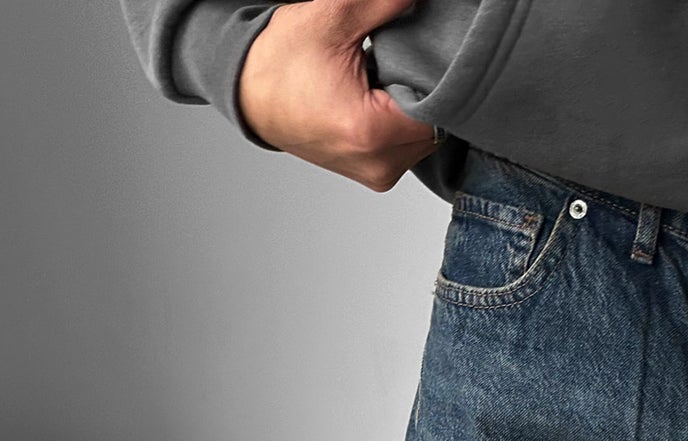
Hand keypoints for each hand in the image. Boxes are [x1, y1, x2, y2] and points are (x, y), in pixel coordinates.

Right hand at [238, 0, 440, 190]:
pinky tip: (379, 97)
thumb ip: (385, 3)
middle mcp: (378, 164)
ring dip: (413, 105)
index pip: (439, 106)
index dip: (436, 75)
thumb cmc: (280, 61)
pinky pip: (408, 146)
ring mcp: (378, 175)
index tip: (419, 52)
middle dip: (423, 89)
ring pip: (425, 136)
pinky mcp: (375, 175)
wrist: (248, 93)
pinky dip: (402, 120)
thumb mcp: (333, 17)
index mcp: (370, 133)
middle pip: (436, 124)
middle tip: (395, 61)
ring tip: (382, 79)